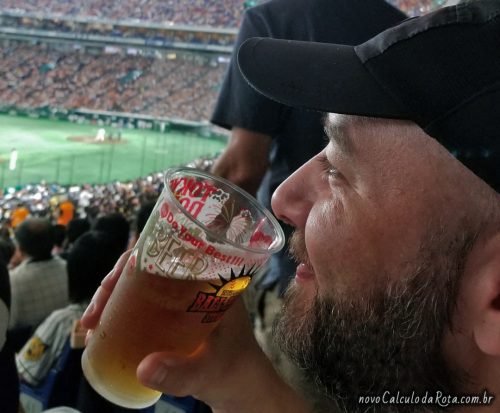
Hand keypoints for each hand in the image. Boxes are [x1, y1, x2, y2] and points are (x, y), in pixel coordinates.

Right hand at [80, 251, 306, 412]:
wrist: (241, 387)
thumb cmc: (234, 371)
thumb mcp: (209, 371)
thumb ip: (181, 373)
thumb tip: (142, 369)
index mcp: (212, 279)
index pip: (171, 253)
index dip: (137, 260)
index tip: (113, 282)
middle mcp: (194, 282)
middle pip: (148, 267)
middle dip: (114, 284)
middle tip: (94, 314)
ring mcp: (182, 298)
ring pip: (141, 285)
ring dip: (113, 298)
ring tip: (91, 323)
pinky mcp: (172, 315)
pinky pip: (142, 304)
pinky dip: (120, 312)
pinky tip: (102, 329)